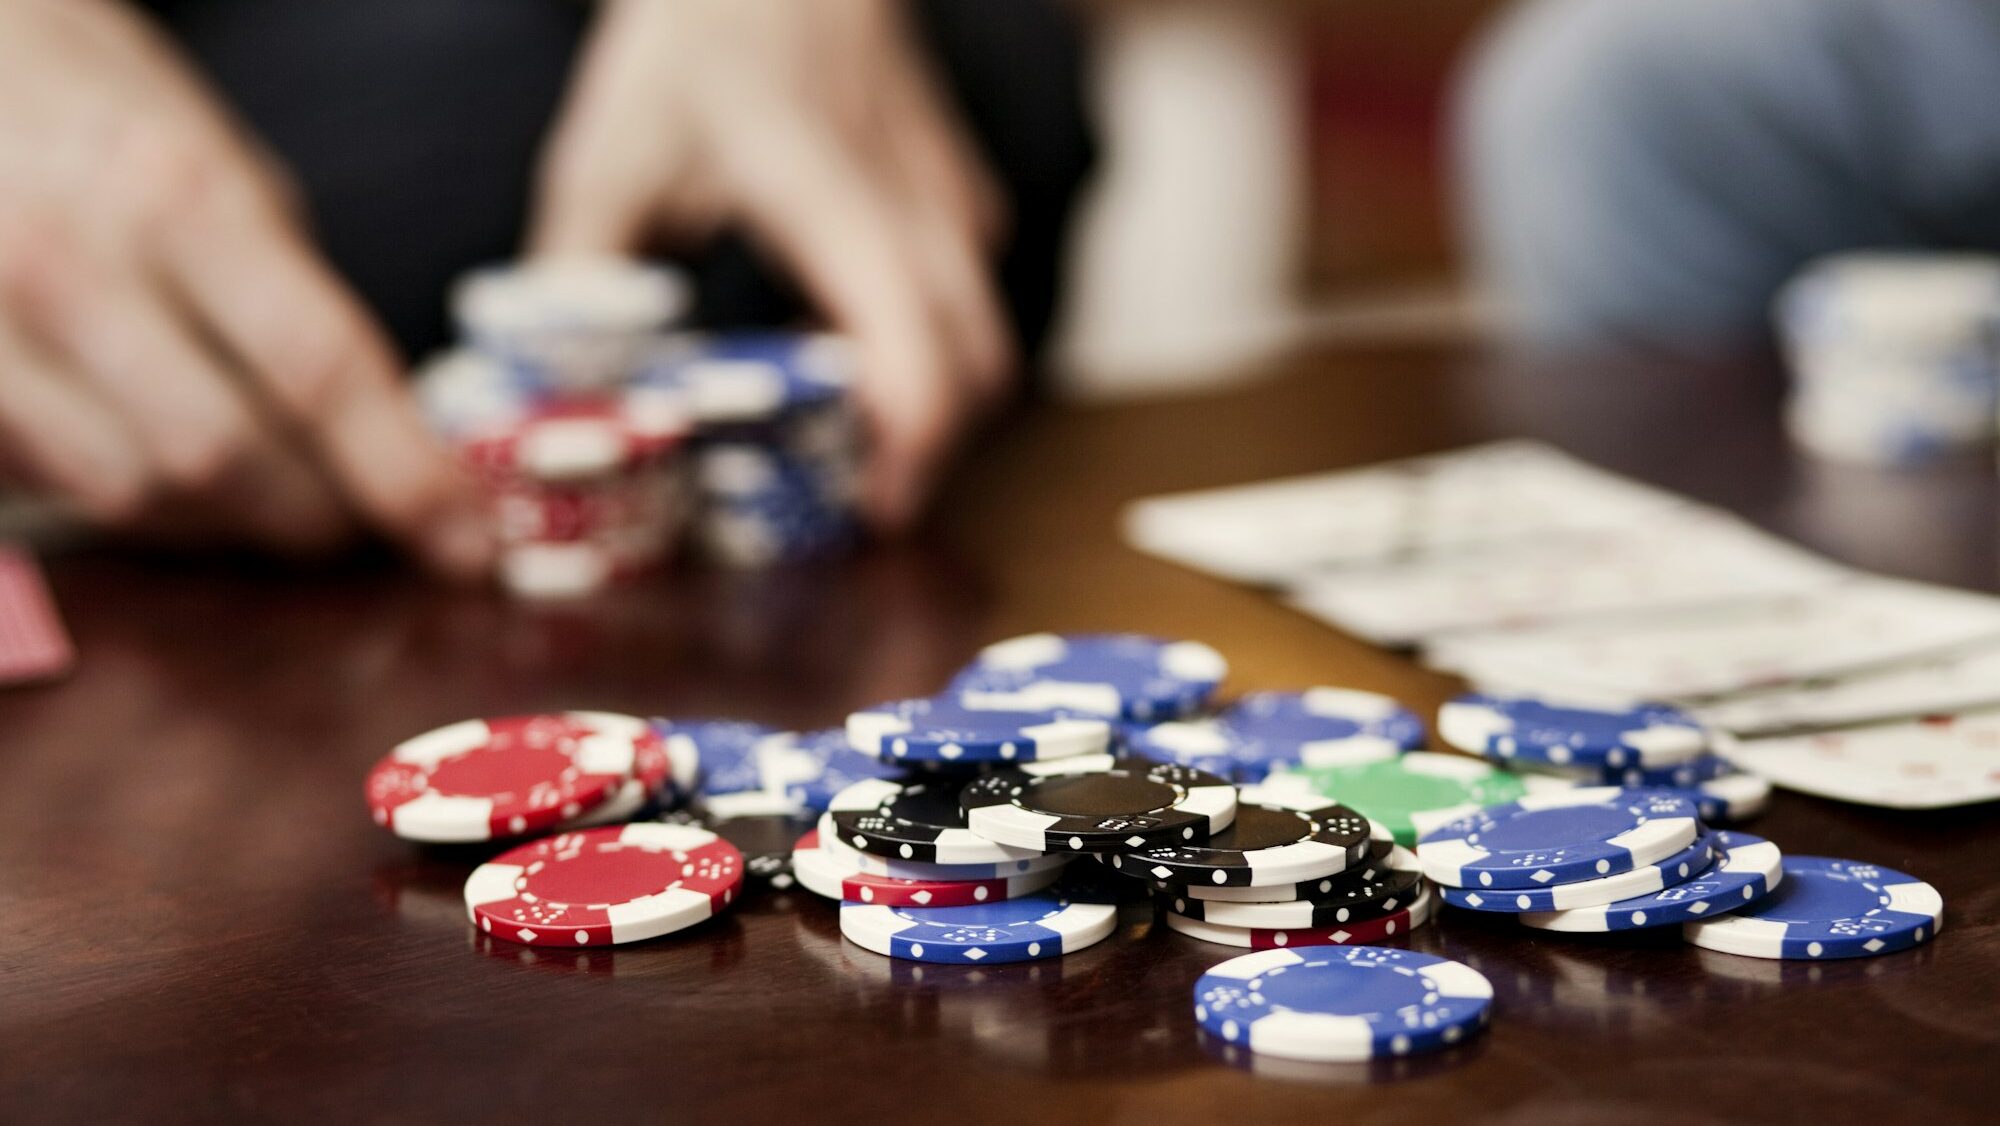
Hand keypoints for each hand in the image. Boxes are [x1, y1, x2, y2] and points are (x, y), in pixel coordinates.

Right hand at [0, 0, 490, 575]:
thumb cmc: (113, 122)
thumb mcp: (231, 174)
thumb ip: (300, 304)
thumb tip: (392, 436)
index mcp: (180, 196)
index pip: (317, 370)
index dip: (403, 476)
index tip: (466, 543)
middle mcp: (73, 264)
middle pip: (223, 456)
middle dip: (316, 519)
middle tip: (366, 528)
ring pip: (137, 495)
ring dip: (231, 528)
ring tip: (280, 507)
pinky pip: (64, 488)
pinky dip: (146, 506)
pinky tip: (182, 480)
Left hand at [531, 0, 1014, 528]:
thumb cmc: (695, 44)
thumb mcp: (609, 154)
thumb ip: (576, 277)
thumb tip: (545, 399)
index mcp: (833, 205)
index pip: (919, 351)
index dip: (912, 451)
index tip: (870, 515)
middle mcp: (917, 212)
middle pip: (980, 370)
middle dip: (928, 453)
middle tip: (847, 506)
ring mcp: (952, 202)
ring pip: (987, 339)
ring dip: (928, 406)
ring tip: (835, 435)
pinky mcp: (961, 198)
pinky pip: (970, 301)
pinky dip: (924, 351)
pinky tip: (839, 345)